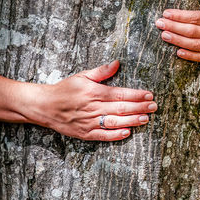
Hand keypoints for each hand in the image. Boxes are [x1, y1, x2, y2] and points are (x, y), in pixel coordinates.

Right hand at [24, 60, 156, 140]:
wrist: (45, 106)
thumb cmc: (65, 89)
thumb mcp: (82, 75)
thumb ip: (101, 71)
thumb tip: (117, 63)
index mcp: (93, 92)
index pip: (120, 93)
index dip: (136, 95)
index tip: (149, 95)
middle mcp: (93, 107)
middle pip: (121, 108)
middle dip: (140, 107)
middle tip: (154, 107)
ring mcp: (89, 122)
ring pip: (115, 122)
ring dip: (132, 121)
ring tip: (145, 119)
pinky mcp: (85, 133)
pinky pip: (103, 136)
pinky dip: (116, 135)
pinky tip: (128, 132)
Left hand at [155, 0, 199, 64]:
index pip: (195, 16)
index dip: (179, 15)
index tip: (166, 12)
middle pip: (191, 30)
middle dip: (173, 26)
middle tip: (158, 23)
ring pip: (194, 44)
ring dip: (177, 40)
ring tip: (164, 35)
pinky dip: (189, 55)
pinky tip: (178, 52)